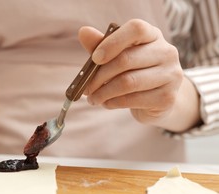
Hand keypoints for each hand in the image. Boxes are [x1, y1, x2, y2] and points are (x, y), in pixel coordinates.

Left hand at [78, 19, 200, 131]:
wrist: (157, 100)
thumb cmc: (133, 72)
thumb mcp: (116, 56)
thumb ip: (100, 45)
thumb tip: (84, 32)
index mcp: (153, 35)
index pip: (136, 29)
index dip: (112, 42)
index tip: (94, 58)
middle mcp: (166, 52)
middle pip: (126, 60)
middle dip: (99, 76)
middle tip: (86, 88)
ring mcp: (170, 75)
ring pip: (128, 82)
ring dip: (104, 93)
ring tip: (93, 98)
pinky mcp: (167, 98)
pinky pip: (133, 100)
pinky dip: (113, 103)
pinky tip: (106, 103)